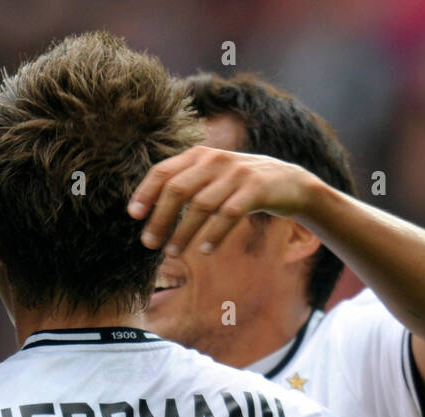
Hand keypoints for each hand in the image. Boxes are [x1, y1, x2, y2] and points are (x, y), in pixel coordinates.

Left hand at [128, 145, 316, 257]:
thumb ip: (187, 185)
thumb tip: (150, 212)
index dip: (146, 192)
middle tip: (149, 244)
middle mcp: (216, 160)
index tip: (133, 215)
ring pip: (201, 204)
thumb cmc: (242, 186)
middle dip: (160, 218)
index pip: (164, 171)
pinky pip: (229, 214)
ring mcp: (237, 173)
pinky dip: (213, 234)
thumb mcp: (214, 178)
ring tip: (171, 253)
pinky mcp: (256, 189)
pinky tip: (203, 250)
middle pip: (177, 189)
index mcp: (200, 155)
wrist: (290, 182)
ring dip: (183, 232)